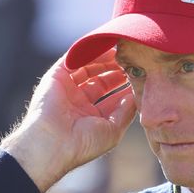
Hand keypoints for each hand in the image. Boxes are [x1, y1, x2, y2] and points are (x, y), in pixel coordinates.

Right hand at [0, 49, 136, 191]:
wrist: (53, 143)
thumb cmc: (83, 143)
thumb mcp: (113, 130)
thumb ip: (126, 112)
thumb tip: (136, 95)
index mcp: (91, 117)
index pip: (112, 97)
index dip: (126, 86)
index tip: (141, 77)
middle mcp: (78, 102)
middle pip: (101, 80)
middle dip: (117, 70)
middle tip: (133, 62)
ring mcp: (66, 89)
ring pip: (88, 67)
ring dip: (105, 59)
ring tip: (122, 53)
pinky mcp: (55, 77)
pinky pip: (73, 59)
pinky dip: (88, 53)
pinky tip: (105, 49)